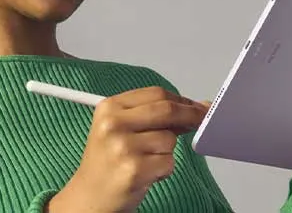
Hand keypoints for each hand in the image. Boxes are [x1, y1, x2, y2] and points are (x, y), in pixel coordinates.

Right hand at [47, 86, 208, 212]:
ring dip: (166, 152)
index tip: (197, 106)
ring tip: (146, 161)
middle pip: (167, 110)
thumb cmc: (108, 163)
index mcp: (109, 108)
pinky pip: (168, 162)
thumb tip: (196, 106)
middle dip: (191, 116)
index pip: (156, 94)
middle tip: (202, 121)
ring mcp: (123, 147)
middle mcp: (113, 124)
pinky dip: (164, 170)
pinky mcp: (134, 170)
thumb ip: (154, 116)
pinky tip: (146, 174)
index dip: (182, 100)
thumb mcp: (120, 130)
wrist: (89, 197)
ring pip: (169, 139)